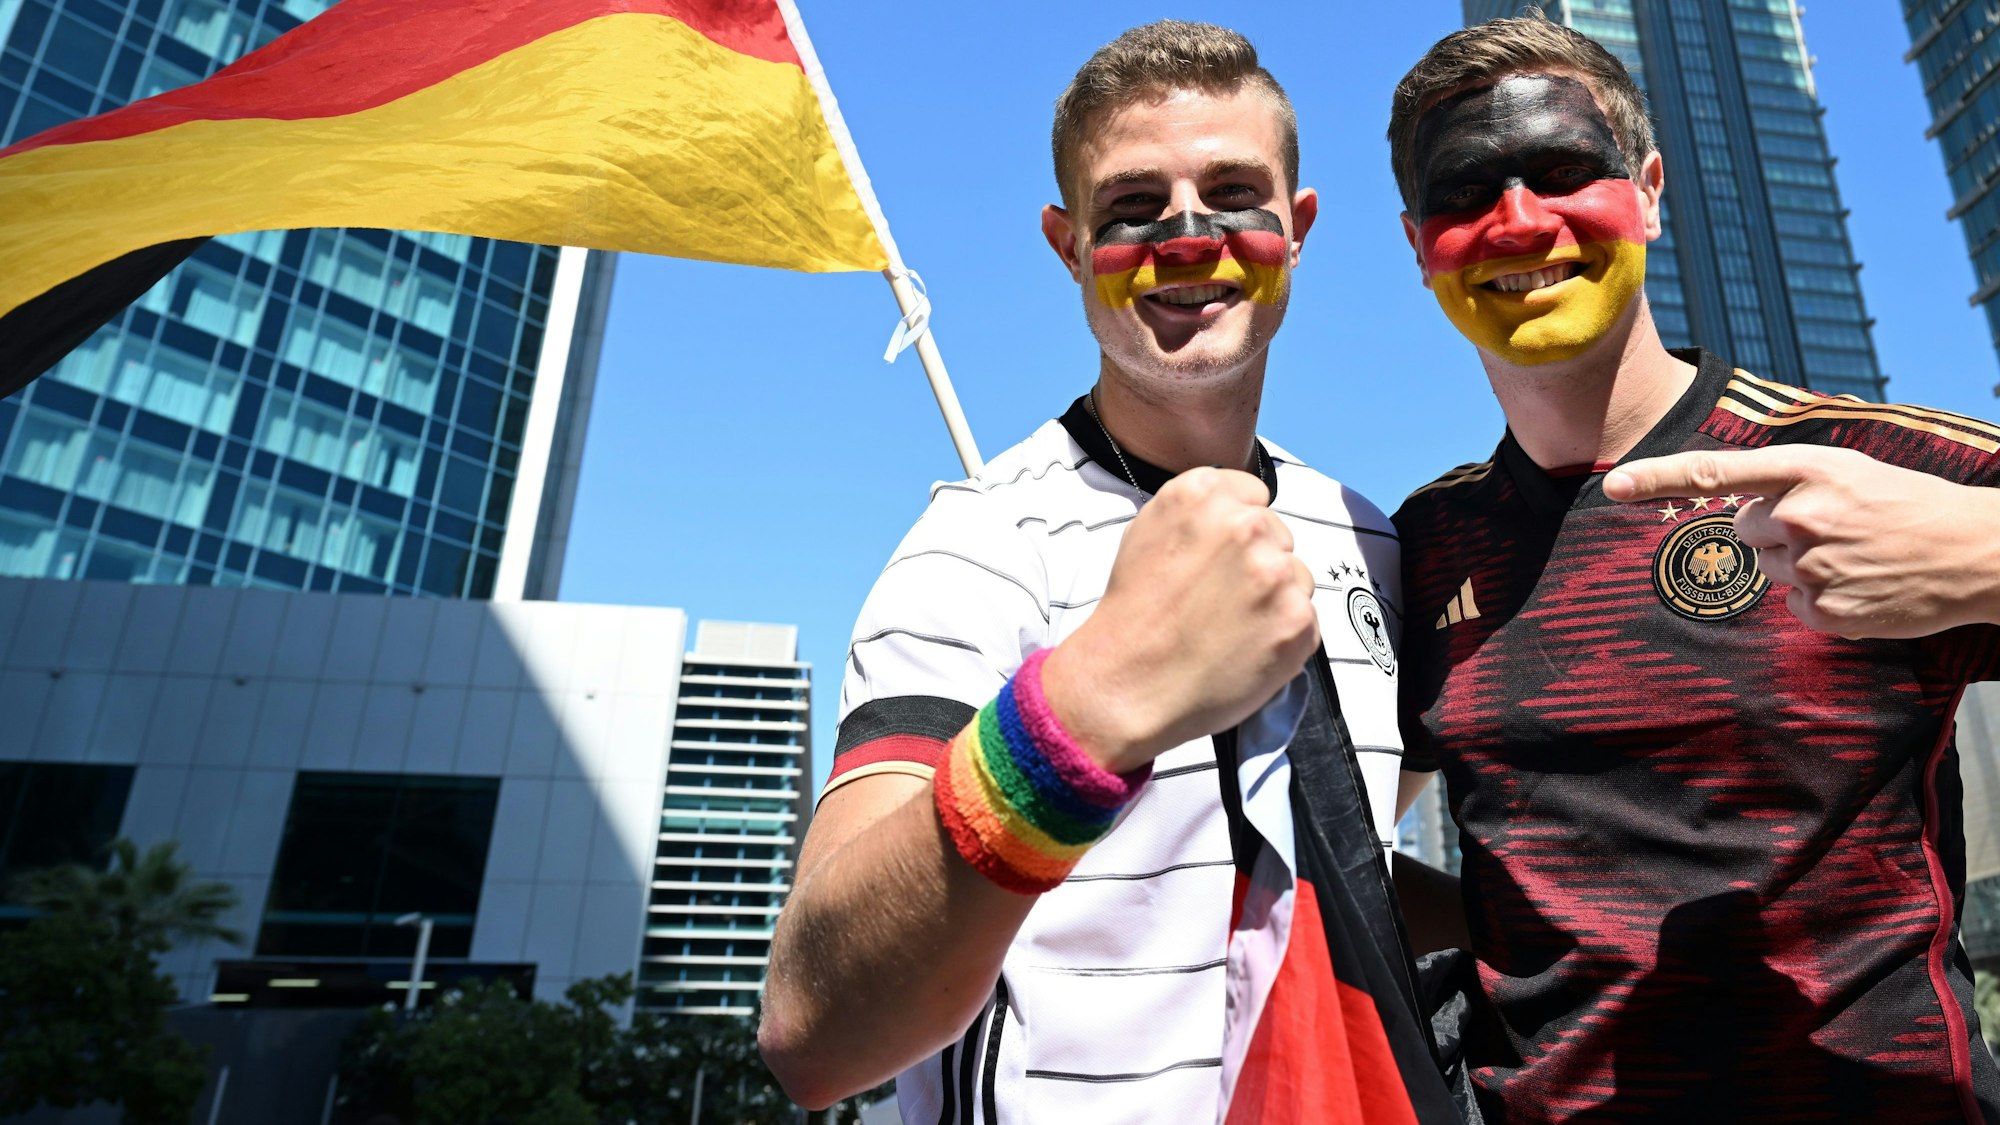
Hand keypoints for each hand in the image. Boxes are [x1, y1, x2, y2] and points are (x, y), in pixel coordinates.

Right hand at [1042, 467, 1319, 772]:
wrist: (1129, 684)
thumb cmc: (1133, 615)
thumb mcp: (1146, 533)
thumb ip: (1198, 511)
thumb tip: (1237, 510)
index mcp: (1203, 496)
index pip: (1252, 494)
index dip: (1237, 530)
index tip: (1220, 557)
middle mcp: (1244, 526)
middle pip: (1278, 534)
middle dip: (1258, 562)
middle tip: (1220, 599)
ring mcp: (1276, 573)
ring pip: (1296, 576)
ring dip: (1275, 597)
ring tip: (1230, 628)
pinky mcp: (1297, 620)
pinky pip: (1305, 618)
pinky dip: (1282, 635)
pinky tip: (1245, 648)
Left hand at [1605, 446, 1999, 638]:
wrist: (1976, 552)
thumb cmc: (1907, 504)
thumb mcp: (1849, 470)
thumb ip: (1787, 479)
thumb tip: (1735, 504)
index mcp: (1808, 470)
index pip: (1716, 472)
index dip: (1658, 479)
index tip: (1612, 485)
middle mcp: (1801, 516)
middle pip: (1743, 529)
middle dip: (1776, 529)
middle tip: (1834, 528)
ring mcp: (1811, 566)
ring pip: (1767, 568)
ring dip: (1799, 563)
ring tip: (1855, 554)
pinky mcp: (1824, 610)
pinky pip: (1793, 605)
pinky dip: (1821, 598)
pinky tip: (1860, 584)